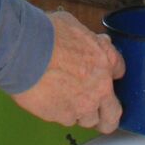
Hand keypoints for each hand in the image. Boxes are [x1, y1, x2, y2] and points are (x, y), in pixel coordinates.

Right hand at [10, 10, 125, 132]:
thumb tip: (97, 41)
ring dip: (81, 112)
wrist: (25, 50)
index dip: (110, 72)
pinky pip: (67, 120)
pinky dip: (61, 113)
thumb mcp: (72, 24)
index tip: (103, 73)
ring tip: (66, 100)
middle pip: (113, 114)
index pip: (120, 70)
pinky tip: (51, 100)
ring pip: (89, 120)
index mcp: (104, 59)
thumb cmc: (46, 33)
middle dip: (107, 113)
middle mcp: (99, 87)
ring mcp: (82, 106)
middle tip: (97, 108)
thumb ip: (89, 38)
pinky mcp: (63, 116)